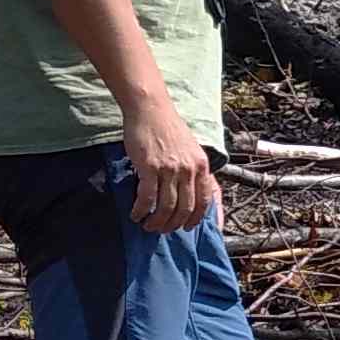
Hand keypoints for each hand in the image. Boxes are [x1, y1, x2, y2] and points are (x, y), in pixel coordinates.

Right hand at [121, 98, 220, 235]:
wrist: (150, 109)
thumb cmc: (168, 128)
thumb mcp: (191, 149)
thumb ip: (192, 169)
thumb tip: (189, 194)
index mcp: (201, 166)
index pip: (204, 201)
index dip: (195, 219)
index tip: (187, 228)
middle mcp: (188, 169)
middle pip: (184, 209)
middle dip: (172, 225)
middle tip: (161, 229)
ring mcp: (170, 169)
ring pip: (165, 207)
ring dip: (156, 222)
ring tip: (147, 225)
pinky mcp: (150, 167)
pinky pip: (147, 198)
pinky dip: (141, 210)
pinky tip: (135, 214)